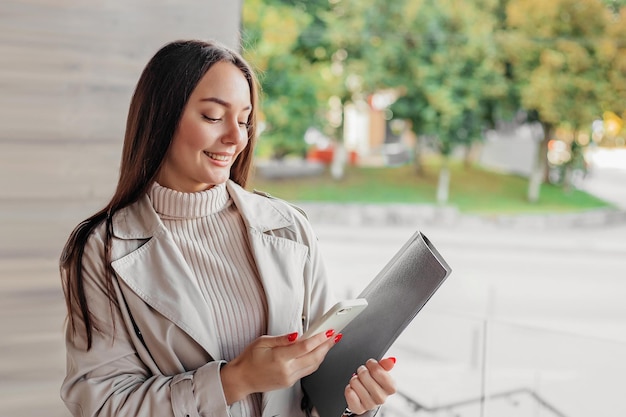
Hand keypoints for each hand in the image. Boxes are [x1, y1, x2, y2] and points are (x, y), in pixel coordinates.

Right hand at [220, 330, 339, 403]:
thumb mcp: (262, 342)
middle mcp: (286, 370)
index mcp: (279, 358)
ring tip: (330, 342)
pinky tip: (318, 352)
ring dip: (324, 353)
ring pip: (313, 366)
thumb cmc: (249, 359)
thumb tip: (296, 335)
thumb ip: (282, 339)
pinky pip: (307, 371)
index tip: (327, 332)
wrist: (242, 379)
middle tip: (335, 335)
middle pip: (314, 357)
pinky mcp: (290, 382)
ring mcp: (289, 378)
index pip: (305, 347)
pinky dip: (316, 360)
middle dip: (327, 345)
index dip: (319, 339)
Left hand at [344, 357, 396, 414]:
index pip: (377, 370)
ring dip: (355, 380)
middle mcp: (381, 398)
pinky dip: (349, 388)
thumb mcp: (380, 372)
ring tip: (359, 383)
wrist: (365, 398)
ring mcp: (370, 404)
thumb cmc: (373, 383)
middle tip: (363, 375)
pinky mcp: (358, 409)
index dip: (371, 365)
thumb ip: (385, 365)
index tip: (370, 366)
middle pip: (364, 375)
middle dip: (361, 371)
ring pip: (355, 382)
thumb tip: (390, 361)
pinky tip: (354, 390)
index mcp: (390, 387)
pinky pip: (349, 393)